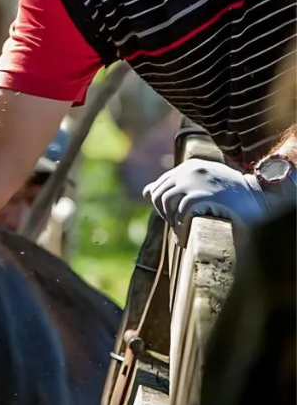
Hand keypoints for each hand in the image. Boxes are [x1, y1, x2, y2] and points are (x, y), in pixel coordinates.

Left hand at [143, 159, 268, 244]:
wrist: (259, 198)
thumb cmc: (230, 195)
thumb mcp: (202, 184)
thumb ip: (175, 185)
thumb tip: (145, 192)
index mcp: (188, 167)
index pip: (159, 186)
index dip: (161, 205)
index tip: (173, 217)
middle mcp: (188, 171)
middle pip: (158, 195)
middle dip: (163, 213)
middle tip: (177, 226)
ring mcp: (194, 182)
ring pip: (165, 203)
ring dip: (171, 221)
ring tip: (182, 231)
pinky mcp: (201, 196)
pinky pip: (179, 214)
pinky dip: (180, 228)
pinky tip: (186, 238)